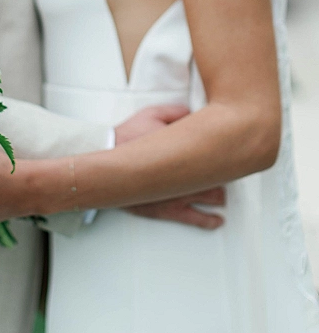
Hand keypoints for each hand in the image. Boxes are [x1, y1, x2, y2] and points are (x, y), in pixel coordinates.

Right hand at [114, 105, 224, 229]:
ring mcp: (176, 195)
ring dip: (219, 193)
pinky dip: (209, 220)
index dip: (224, 150)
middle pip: (218, 174)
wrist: (105, 163)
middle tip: (226, 167)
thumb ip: (176, 112)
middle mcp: (185, 176)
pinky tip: (218, 220)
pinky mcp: (166, 210)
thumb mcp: (152, 114)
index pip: (215, 152)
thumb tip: (195, 112)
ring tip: (222, 191)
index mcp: (183, 150)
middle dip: (224, 171)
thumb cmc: (128, 137)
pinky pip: (194, 218)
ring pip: (211, 196)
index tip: (227, 147)